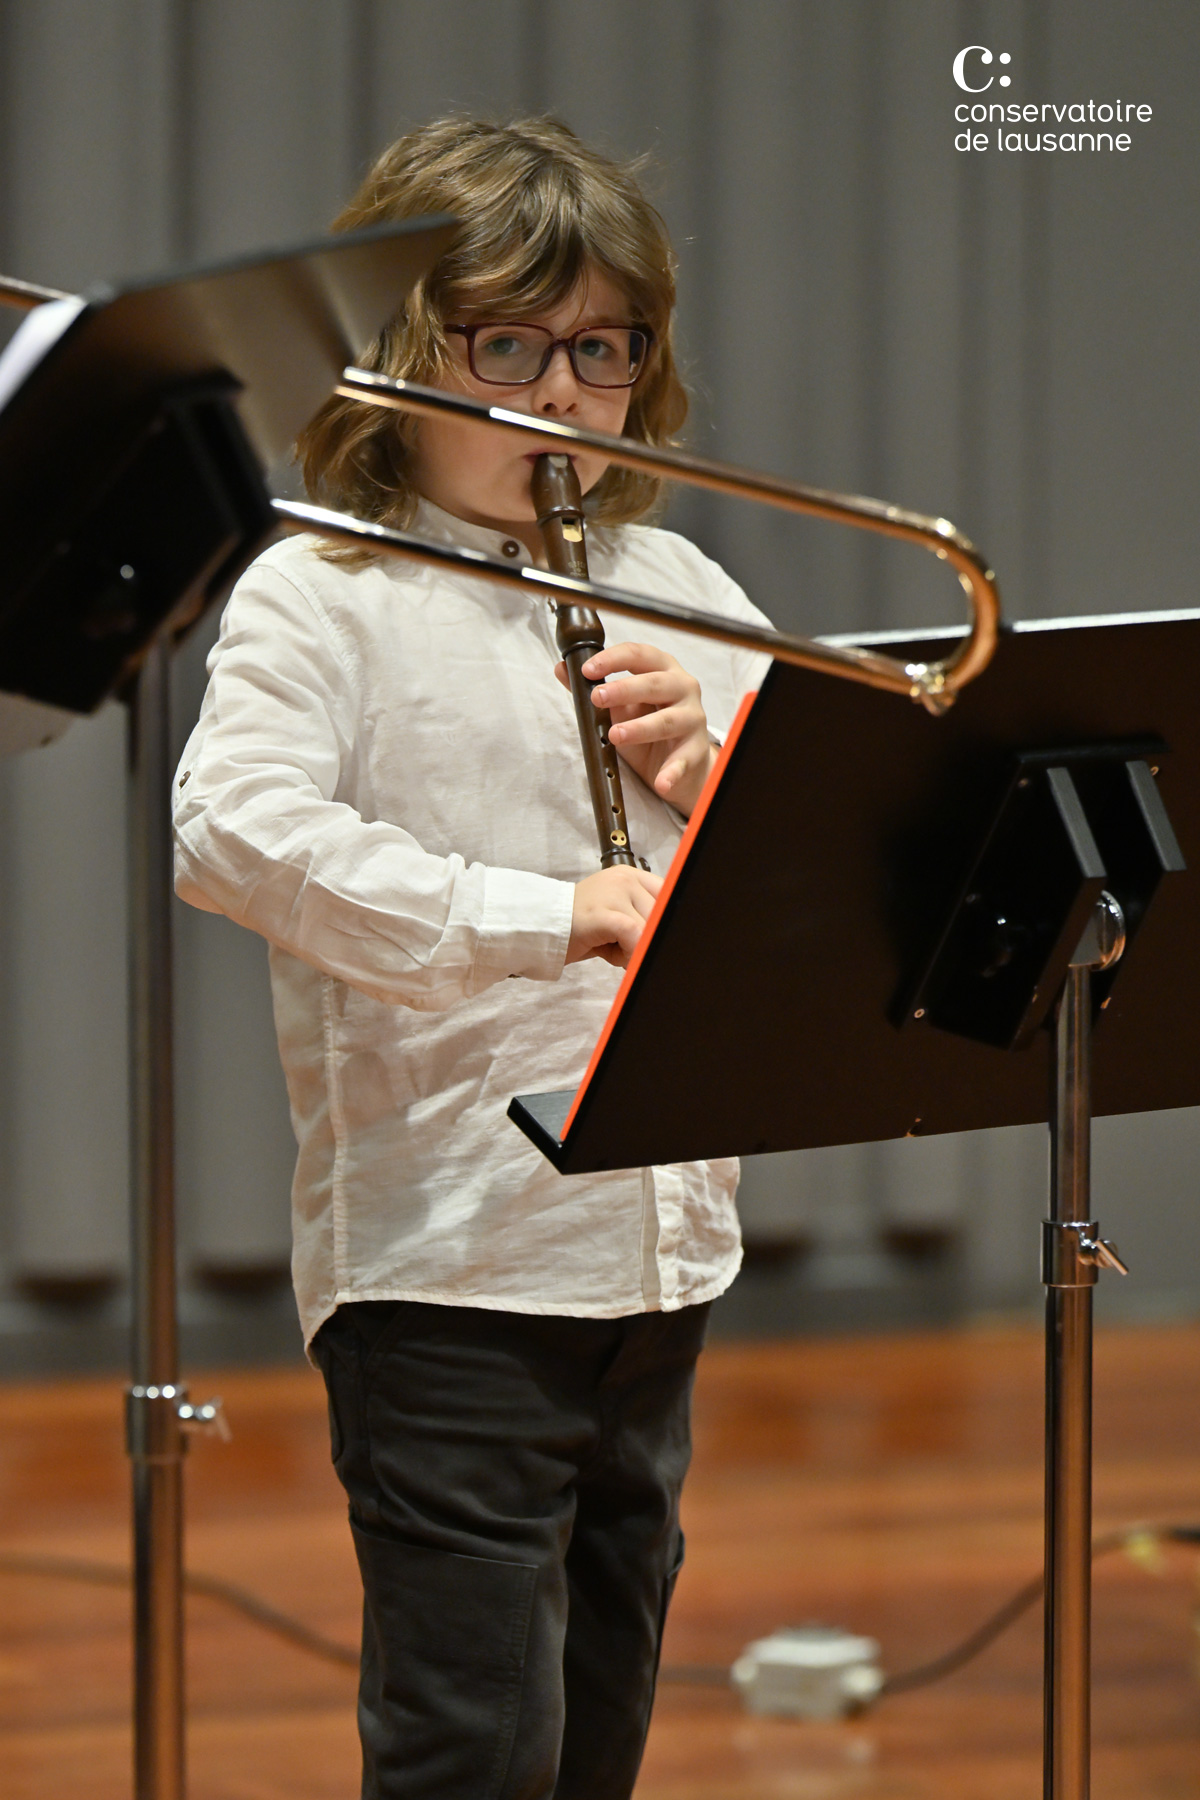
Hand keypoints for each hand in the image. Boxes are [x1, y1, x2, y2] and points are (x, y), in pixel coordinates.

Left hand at [555, 642, 717, 816]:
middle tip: (596, 698)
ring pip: (668, 720)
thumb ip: (594, 687)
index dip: (613, 659)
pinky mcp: (696, 750)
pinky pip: (683, 761)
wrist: (681, 761)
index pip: (638, 655)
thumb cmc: (650, 724)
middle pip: (655, 683)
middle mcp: (683, 688)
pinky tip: (660, 783)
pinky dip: (671, 773)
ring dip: (640, 728)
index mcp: (662, 669)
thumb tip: (562, 669)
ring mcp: (692, 719)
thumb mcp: (620, 706)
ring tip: (615, 735)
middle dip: (624, 689)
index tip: (587, 669)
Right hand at [566, 866, 662, 967]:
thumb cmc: (581, 926)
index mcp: (630, 875)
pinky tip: (616, 957)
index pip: (667, 894)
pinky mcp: (604, 913)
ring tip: (615, 951)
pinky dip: (630, 952)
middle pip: (660, 913)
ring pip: (648, 926)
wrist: (542, 926)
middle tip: (626, 950)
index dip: (665, 920)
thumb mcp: (617, 915)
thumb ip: (641, 919)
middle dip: (647, 938)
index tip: (656, 938)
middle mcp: (625, 878)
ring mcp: (614, 892)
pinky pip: (633, 933)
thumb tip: (663, 937)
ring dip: (636, 948)